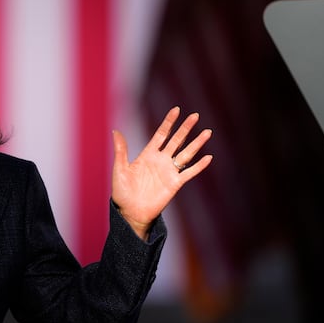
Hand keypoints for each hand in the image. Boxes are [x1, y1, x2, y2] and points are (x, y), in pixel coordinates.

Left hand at [111, 107, 212, 239]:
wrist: (130, 212)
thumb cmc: (122, 192)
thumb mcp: (120, 168)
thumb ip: (121, 150)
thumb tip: (115, 131)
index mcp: (148, 154)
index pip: (161, 134)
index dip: (169, 122)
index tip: (176, 110)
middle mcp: (161, 160)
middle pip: (176, 140)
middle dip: (185, 128)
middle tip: (195, 116)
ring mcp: (169, 171)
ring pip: (186, 154)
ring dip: (197, 143)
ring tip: (207, 132)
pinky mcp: (175, 184)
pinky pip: (189, 173)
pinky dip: (199, 166)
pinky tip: (208, 157)